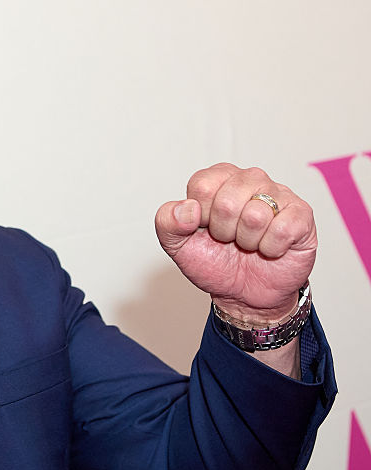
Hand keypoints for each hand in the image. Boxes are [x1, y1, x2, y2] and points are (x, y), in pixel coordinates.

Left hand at [155, 163, 316, 321]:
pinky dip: (270, 248)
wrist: (244, 292)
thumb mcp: (176, 244)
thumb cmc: (213, 261)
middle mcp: (250, 178)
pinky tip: (269, 248)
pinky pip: (282, 229)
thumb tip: (188, 209)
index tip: (205, 228)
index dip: (200, 216)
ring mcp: (279, 194)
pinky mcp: (302, 214)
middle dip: (223, 231)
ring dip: (247, 241)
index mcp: (218, 178)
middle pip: (227, 201)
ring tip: (248, 243)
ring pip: (255, 215)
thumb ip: (167, 221)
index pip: (202, 185)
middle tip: (229, 239)